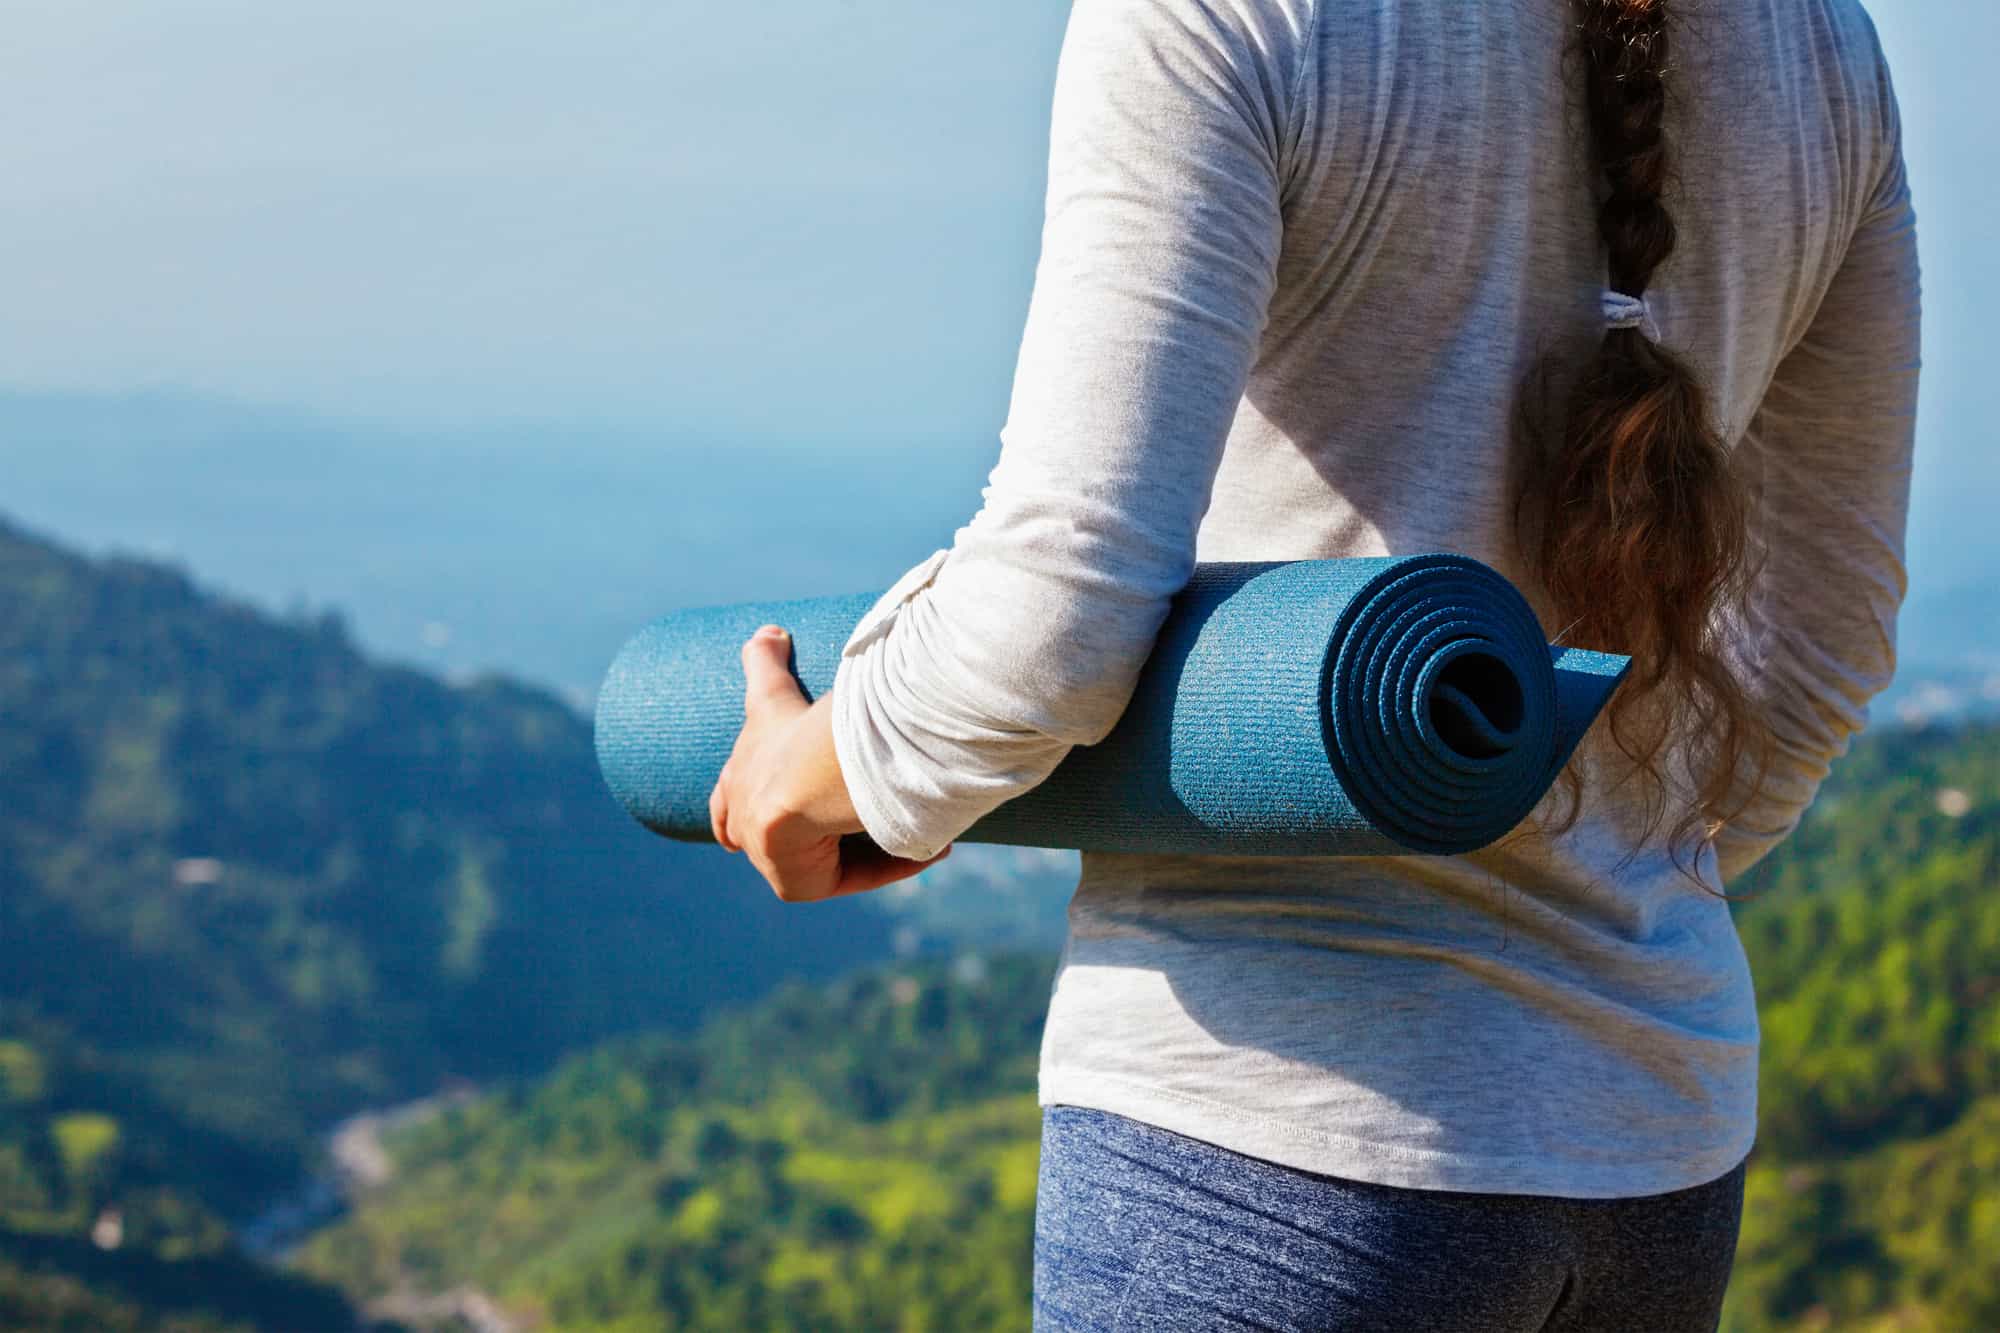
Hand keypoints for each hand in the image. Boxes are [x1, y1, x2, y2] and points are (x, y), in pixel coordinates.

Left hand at [709, 624, 951, 902]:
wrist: (810, 769)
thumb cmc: (800, 725)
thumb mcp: (772, 691)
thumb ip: (765, 662)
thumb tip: (768, 631)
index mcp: (738, 776)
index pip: (729, 796)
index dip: (757, 796)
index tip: (801, 789)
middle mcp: (747, 818)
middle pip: (773, 836)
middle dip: (822, 828)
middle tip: (866, 816)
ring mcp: (769, 851)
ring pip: (819, 856)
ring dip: (870, 843)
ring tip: (917, 831)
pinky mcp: (794, 882)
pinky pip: (845, 878)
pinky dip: (890, 862)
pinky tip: (935, 848)